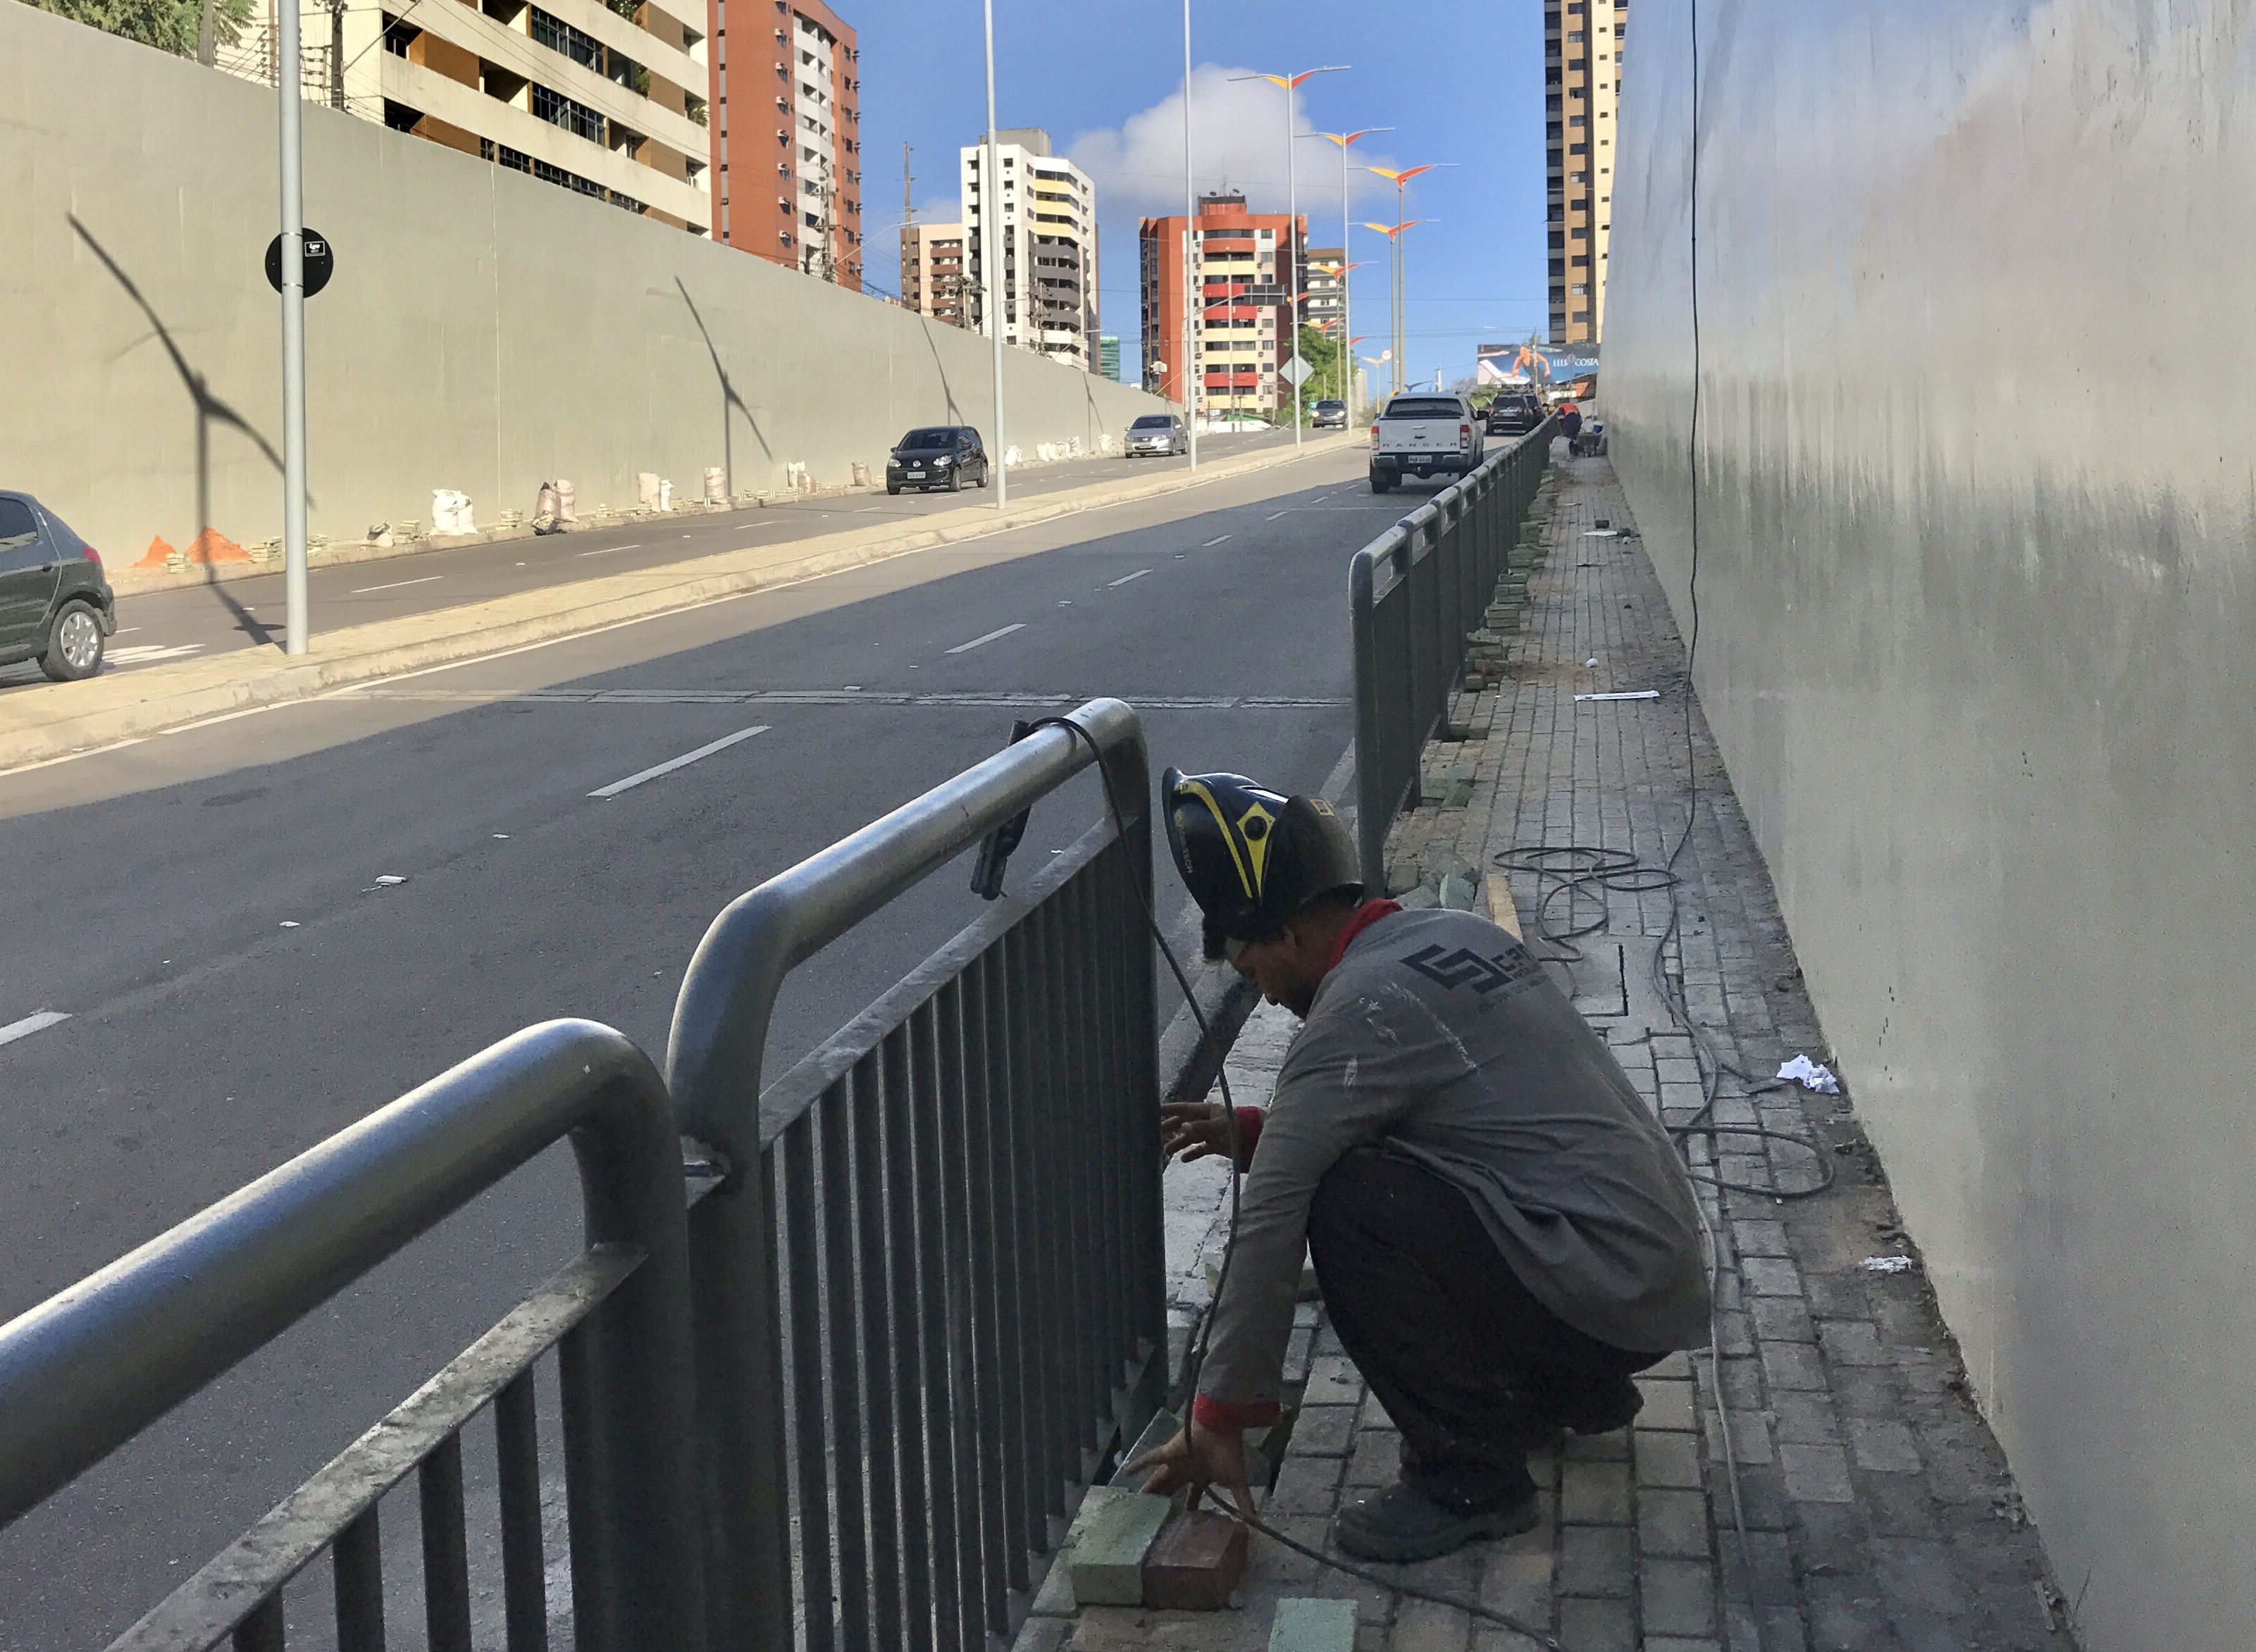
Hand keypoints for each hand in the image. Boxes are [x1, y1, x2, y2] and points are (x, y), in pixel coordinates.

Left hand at [1128, 1418, 1253, 1518]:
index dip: (1186, 1511)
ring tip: (1136, 1503)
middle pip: (1170, 1490)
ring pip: (1158, 1479)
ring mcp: (1175, 1462)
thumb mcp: (1238, 1483)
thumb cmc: (1229, 1453)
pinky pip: (1149, 1458)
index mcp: (1201, 1478)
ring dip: (1148, 1491)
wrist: (1223, 1426)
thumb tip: (1255, 1525)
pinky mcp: (1168, 1452)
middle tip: (1150, 1518)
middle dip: (1162, 1503)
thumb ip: (1244, 1503)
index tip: (1179, 1526)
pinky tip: (1126, 1473)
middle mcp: (1186, 1471)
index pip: (1192, 1499)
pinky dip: (1138, 1465)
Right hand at [1161, 1100, 1234, 1162]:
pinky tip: (1183, 1159)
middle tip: (1157, 1133)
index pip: (1186, 1108)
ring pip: (1191, 1137)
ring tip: (1167, 1151)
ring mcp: (1213, 1133)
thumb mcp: (1221, 1126)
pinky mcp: (1218, 1146)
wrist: (1259, 1139)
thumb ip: (1202, 1127)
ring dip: (1179, 1143)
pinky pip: (1201, 1149)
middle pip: (1186, 1123)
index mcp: (1209, 1110)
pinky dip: (1192, 1154)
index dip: (1172, 1109)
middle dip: (1172, 1128)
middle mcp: (1209, 1121)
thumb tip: (1182, 1128)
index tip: (1156, 1110)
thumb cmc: (1241, 1127)